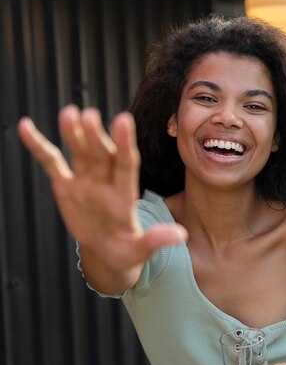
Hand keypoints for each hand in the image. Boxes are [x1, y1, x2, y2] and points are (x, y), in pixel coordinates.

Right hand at [17, 105, 186, 290]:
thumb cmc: (127, 251)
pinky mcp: (66, 185)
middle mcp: (106, 183)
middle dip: (96, 136)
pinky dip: (39, 146)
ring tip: (69, 113)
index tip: (123, 120)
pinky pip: (52, 162)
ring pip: (80, 152)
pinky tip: (26, 126)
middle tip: (90, 115)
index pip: (126, 165)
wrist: (107, 251)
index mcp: (124, 195)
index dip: (124, 144)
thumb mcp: (141, 250)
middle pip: (101, 155)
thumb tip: (180, 235)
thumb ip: (155, 240)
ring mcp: (85, 181)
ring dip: (74, 133)